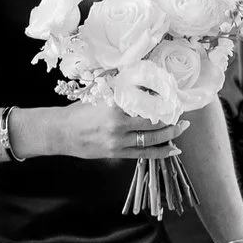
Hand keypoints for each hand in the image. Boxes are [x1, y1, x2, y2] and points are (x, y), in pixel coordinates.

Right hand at [26, 101, 189, 160]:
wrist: (60, 133)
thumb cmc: (79, 112)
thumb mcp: (100, 98)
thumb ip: (121, 97)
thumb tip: (143, 88)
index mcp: (115, 108)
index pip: (145, 104)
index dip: (162, 103)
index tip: (173, 99)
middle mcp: (118, 125)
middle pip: (153, 123)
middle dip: (171, 119)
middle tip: (182, 115)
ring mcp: (118, 142)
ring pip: (152, 139)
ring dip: (170, 134)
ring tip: (182, 128)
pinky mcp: (116, 153)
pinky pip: (144, 154)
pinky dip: (161, 152)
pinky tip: (173, 149)